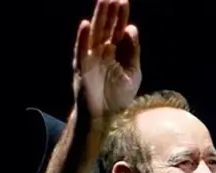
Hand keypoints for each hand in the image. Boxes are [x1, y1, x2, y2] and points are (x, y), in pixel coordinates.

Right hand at [72, 0, 141, 121]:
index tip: (123, 1)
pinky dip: (83, 38)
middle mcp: (102, 52)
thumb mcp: (133, 73)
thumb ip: (133, 52)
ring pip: (94, 35)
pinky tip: (86, 25)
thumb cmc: (118, 97)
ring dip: (98, 18)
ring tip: (102, 2)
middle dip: (110, 12)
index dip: (120, 16)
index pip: (117, 30)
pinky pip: (82, 51)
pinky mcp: (82, 69)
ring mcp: (91, 59)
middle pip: (106, 28)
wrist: (104, 118)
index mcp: (114, 53)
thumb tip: (130, 28)